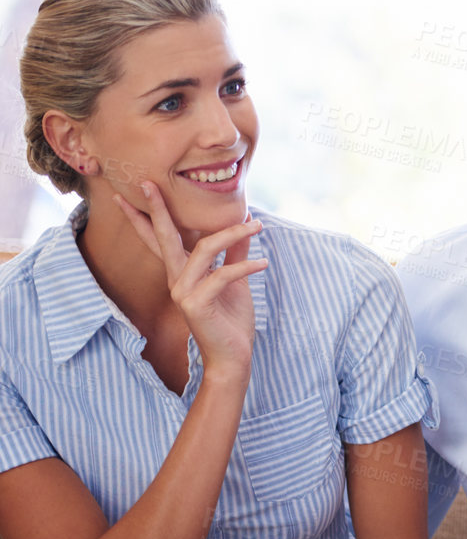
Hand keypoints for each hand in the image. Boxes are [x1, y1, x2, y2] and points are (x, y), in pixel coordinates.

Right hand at [114, 183, 265, 381]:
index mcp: (182, 272)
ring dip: (233, 234)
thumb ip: (236, 252)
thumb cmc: (230, 319)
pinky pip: (223, 275)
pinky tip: (264, 262)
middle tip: (149, 183)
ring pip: (204, 249)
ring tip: (257, 226)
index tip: (130, 191)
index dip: (144, 216)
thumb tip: (245, 222)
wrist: (232, 356)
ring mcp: (183, 292)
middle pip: (164, 237)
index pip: (159, 239)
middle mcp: (176, 279)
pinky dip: (245, 265)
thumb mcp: (234, 280)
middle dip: (157, 209)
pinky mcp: (196, 304)